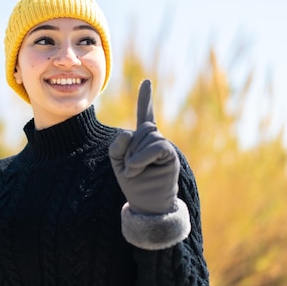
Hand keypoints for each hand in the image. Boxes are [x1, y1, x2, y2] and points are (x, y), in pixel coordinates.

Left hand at [109, 79, 178, 214]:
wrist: (146, 203)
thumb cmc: (133, 183)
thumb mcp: (117, 163)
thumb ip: (116, 146)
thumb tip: (128, 132)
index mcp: (142, 139)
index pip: (144, 114)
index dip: (146, 99)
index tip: (147, 82)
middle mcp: (156, 139)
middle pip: (142, 128)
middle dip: (129, 148)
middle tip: (129, 167)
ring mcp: (164, 146)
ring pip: (147, 136)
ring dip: (134, 155)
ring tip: (134, 171)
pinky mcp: (170, 155)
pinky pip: (156, 146)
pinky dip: (142, 157)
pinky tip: (136, 169)